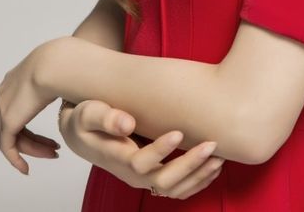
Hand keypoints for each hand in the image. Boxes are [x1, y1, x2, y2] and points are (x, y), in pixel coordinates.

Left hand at [0, 41, 58, 173]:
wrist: (58, 64)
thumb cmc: (68, 64)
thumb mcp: (63, 73)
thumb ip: (63, 82)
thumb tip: (78, 89)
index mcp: (17, 77)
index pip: (22, 106)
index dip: (36, 118)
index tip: (51, 131)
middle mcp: (6, 91)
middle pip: (18, 123)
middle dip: (37, 139)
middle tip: (55, 148)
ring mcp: (4, 106)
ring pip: (16, 136)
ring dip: (35, 148)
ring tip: (53, 154)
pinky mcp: (8, 121)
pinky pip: (7, 147)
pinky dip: (16, 159)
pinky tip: (26, 169)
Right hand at [59, 99, 225, 199]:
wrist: (84, 133)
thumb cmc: (87, 119)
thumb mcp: (89, 113)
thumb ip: (106, 117)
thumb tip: (127, 123)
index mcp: (117, 159)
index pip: (141, 164)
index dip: (160, 151)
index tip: (179, 132)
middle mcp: (132, 174)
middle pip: (163, 182)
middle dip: (190, 165)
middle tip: (211, 144)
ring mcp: (144, 178)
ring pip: (174, 190)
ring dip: (198, 176)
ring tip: (219, 157)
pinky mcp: (153, 175)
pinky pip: (178, 189)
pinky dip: (198, 181)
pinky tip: (213, 166)